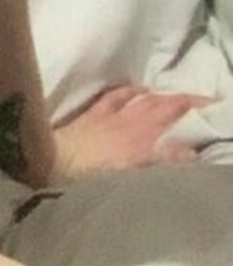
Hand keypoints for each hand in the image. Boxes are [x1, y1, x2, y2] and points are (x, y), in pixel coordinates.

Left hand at [51, 83, 219, 180]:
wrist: (49, 162)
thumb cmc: (90, 176)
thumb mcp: (132, 175)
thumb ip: (162, 162)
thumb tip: (191, 152)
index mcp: (141, 137)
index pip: (175, 115)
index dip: (196, 107)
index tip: (216, 104)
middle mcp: (129, 121)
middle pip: (162, 104)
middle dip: (186, 100)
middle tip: (206, 101)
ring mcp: (110, 116)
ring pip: (142, 99)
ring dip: (162, 95)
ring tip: (177, 96)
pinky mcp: (93, 116)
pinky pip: (115, 96)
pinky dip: (130, 91)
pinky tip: (137, 89)